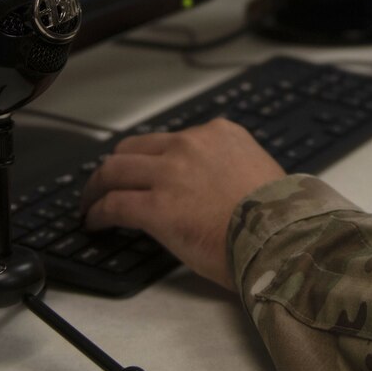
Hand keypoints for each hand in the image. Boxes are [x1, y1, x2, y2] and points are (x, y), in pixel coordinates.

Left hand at [80, 119, 285, 291]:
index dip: (149, 158)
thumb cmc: (278, 216)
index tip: (143, 171)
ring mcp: (170, 173)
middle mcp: (190, 145)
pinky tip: (94, 223)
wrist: (281, 236)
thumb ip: (227, 168)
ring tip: (90, 203)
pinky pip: (113, 204)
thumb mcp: (256, 171)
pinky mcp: (156, 206)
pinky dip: (98, 212)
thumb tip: (209, 188)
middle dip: (114, 167)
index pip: (169, 140)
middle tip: (104, 185)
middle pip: (133, 148)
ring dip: (96, 187)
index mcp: (219, 134)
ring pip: (114, 170)